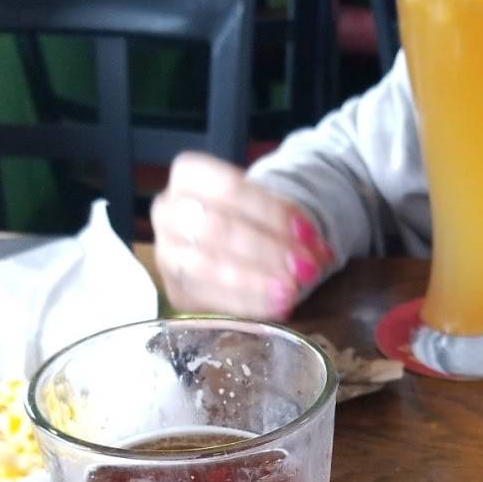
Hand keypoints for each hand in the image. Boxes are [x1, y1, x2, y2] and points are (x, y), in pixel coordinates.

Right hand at [151, 152, 333, 318]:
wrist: (229, 237)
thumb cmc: (250, 214)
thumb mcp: (268, 205)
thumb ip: (287, 222)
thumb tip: (316, 251)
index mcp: (187, 174)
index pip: (228, 189)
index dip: (270, 213)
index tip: (308, 235)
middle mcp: (167, 211)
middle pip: (216, 229)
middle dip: (266, 251)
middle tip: (305, 269)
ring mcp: (166, 253)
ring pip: (206, 267)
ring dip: (254, 282)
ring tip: (291, 292)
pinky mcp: (175, 290)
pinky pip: (207, 299)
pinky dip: (245, 304)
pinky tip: (275, 307)